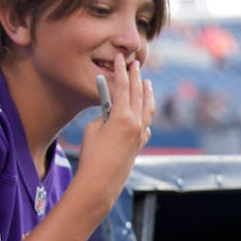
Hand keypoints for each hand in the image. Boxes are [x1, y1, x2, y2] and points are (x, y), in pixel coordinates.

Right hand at [75, 56, 155, 208]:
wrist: (101, 181)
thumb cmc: (92, 154)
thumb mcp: (94, 128)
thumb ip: (105, 115)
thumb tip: (112, 111)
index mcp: (123, 117)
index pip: (123, 87)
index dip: (121, 71)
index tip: (121, 59)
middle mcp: (137, 124)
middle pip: (138, 95)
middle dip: (136, 78)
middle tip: (136, 64)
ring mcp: (141, 134)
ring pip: (148, 109)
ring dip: (147, 94)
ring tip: (147, 83)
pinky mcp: (140, 144)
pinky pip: (146, 124)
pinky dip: (145, 114)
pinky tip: (144, 110)